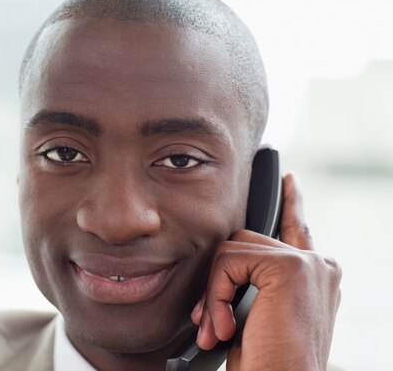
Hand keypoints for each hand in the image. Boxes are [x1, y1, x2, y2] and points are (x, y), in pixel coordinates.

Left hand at [190, 173, 341, 370]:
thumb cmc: (266, 362)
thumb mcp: (257, 315)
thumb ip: (255, 283)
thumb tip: (226, 263)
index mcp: (317, 276)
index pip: (299, 230)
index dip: (292, 204)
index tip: (287, 181)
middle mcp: (320, 265)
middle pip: (245, 241)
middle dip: (217, 281)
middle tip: (212, 321)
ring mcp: (309, 263)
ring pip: (232, 251)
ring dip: (214, 294)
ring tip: (219, 330)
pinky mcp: (290, 267)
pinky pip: (228, 261)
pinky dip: (215, 295)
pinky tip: (226, 326)